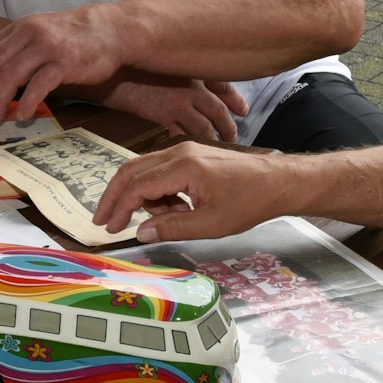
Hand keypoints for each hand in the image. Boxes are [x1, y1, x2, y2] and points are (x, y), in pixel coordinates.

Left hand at [0, 6, 125, 123]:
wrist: (112, 31)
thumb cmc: (75, 38)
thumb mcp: (42, 33)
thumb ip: (20, 49)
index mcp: (21, 28)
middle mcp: (31, 34)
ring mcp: (47, 47)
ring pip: (12, 75)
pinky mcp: (65, 62)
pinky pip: (39, 84)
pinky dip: (28, 102)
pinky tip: (23, 115)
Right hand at [93, 75, 247, 141]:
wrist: (108, 69)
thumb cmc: (133, 64)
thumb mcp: (164, 60)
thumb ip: (184, 70)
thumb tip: (200, 81)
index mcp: (194, 72)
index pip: (224, 88)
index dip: (235, 101)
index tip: (242, 111)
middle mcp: (191, 88)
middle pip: (218, 111)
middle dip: (228, 126)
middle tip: (233, 136)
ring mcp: (177, 103)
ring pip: (204, 127)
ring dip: (213, 138)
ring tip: (216, 147)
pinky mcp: (161, 117)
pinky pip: (182, 135)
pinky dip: (188, 143)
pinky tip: (189, 150)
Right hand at [93, 141, 284, 240]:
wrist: (277, 182)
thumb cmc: (249, 202)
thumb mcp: (210, 224)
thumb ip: (172, 227)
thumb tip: (141, 232)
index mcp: (182, 167)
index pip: (137, 186)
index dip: (119, 208)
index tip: (109, 228)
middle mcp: (178, 152)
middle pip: (132, 170)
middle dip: (115, 196)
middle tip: (104, 221)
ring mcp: (184, 150)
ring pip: (144, 170)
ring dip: (142, 197)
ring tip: (165, 220)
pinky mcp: (191, 155)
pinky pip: (161, 170)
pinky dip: (157, 191)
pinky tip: (175, 209)